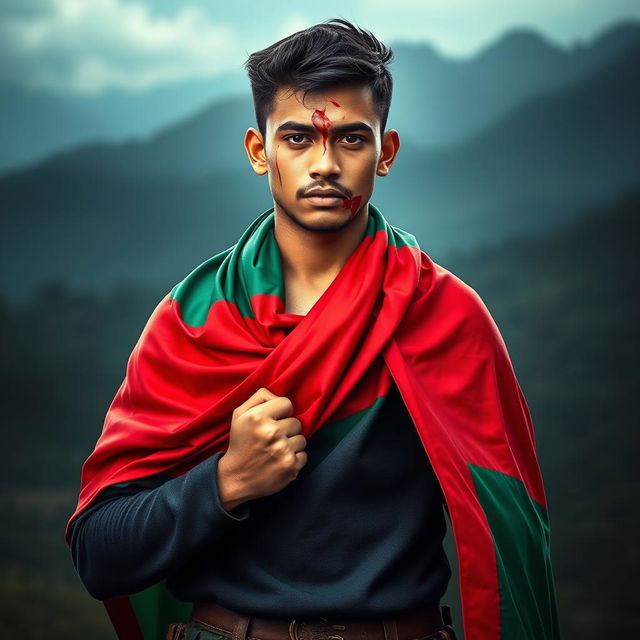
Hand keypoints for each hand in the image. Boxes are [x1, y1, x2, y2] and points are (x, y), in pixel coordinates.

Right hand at [217, 387, 306, 510]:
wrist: (235, 478)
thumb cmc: (241, 444)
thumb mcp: (240, 415)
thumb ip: (259, 397)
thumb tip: (278, 393)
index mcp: (258, 417)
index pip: (287, 403)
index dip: (281, 413)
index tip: (274, 421)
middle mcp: (271, 432)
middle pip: (296, 422)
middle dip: (286, 430)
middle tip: (272, 439)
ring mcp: (282, 451)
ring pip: (302, 439)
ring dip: (292, 445)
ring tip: (276, 451)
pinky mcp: (291, 467)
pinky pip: (304, 455)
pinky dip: (294, 459)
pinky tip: (280, 462)